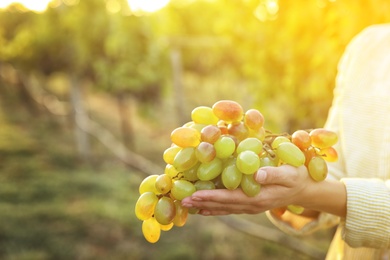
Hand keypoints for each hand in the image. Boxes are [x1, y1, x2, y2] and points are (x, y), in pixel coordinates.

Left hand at [181, 165, 313, 215]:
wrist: (305, 189)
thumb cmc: (298, 177)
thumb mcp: (290, 173)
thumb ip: (273, 174)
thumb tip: (256, 173)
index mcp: (259, 197)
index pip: (230, 198)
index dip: (212, 196)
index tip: (195, 195)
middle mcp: (252, 205)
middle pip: (223, 206)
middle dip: (203, 203)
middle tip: (183, 202)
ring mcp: (251, 206)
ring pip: (225, 209)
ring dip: (206, 206)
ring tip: (189, 206)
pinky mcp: (250, 203)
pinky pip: (230, 207)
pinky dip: (216, 207)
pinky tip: (205, 206)